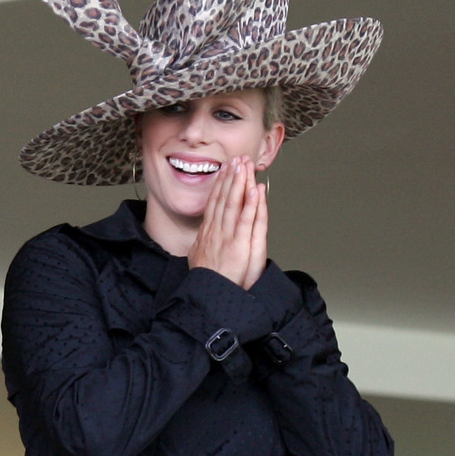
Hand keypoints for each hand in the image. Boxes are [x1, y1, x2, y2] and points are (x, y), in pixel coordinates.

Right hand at [188, 156, 268, 289]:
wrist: (207, 296)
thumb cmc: (208, 280)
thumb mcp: (199, 256)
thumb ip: (204, 241)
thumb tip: (204, 231)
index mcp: (208, 232)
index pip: (215, 202)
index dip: (222, 183)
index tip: (226, 168)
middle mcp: (217, 230)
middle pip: (224, 198)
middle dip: (231, 177)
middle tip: (237, 158)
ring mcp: (228, 236)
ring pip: (234, 204)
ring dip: (240, 183)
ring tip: (244, 165)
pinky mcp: (239, 245)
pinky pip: (246, 220)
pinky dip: (251, 204)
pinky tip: (255, 189)